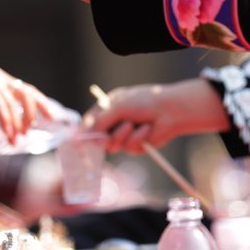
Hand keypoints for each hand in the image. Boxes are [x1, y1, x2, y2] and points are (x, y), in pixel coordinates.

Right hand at [0, 58, 54, 142]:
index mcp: (0, 80)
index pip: (26, 90)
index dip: (40, 102)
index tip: (51, 116)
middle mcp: (0, 78)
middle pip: (27, 92)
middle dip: (37, 110)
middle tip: (35, 129)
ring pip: (14, 101)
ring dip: (18, 122)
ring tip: (17, 138)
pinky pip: (0, 103)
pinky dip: (6, 119)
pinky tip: (8, 131)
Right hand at [83, 79, 230, 154]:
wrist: (171, 111)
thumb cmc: (144, 102)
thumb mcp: (118, 107)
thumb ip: (100, 121)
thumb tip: (85, 135)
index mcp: (110, 106)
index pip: (91, 121)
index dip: (84, 131)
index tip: (78, 142)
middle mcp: (117, 120)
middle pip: (100, 137)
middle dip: (103, 138)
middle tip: (106, 138)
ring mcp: (127, 133)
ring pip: (114, 145)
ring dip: (122, 136)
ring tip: (133, 125)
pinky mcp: (138, 144)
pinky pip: (130, 147)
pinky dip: (137, 139)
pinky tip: (147, 129)